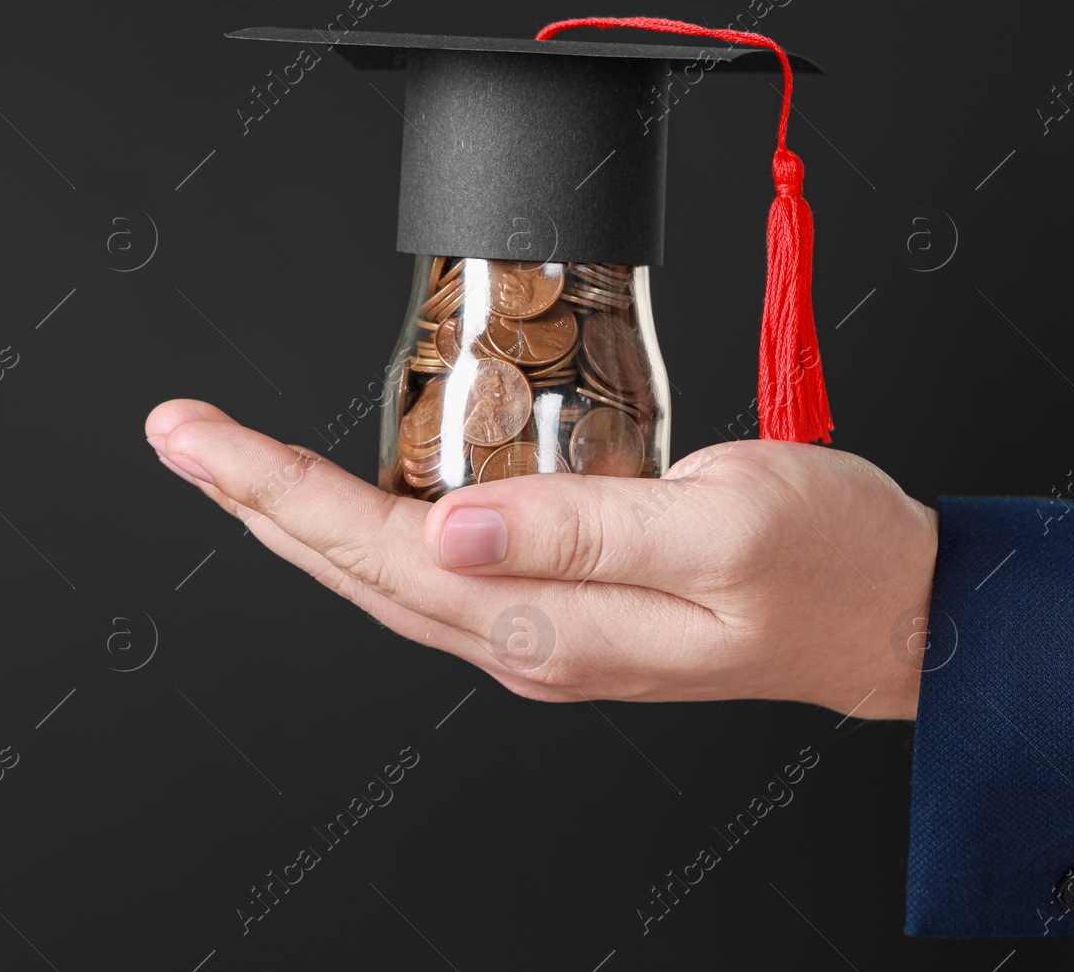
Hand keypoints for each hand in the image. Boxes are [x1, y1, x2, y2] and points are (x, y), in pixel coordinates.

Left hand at [146, 399, 937, 719]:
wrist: (892, 613)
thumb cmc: (827, 564)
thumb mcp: (724, 526)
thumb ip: (584, 531)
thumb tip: (450, 525)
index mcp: (553, 621)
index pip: (379, 548)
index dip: (278, 489)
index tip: (201, 439)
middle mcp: (527, 639)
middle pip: (356, 566)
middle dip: (256, 498)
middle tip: (180, 435)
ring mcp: (539, 632)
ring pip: (383, 574)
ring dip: (298, 517)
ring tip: (230, 463)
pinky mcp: (559, 610)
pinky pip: (434, 572)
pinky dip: (368, 528)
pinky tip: (338, 504)